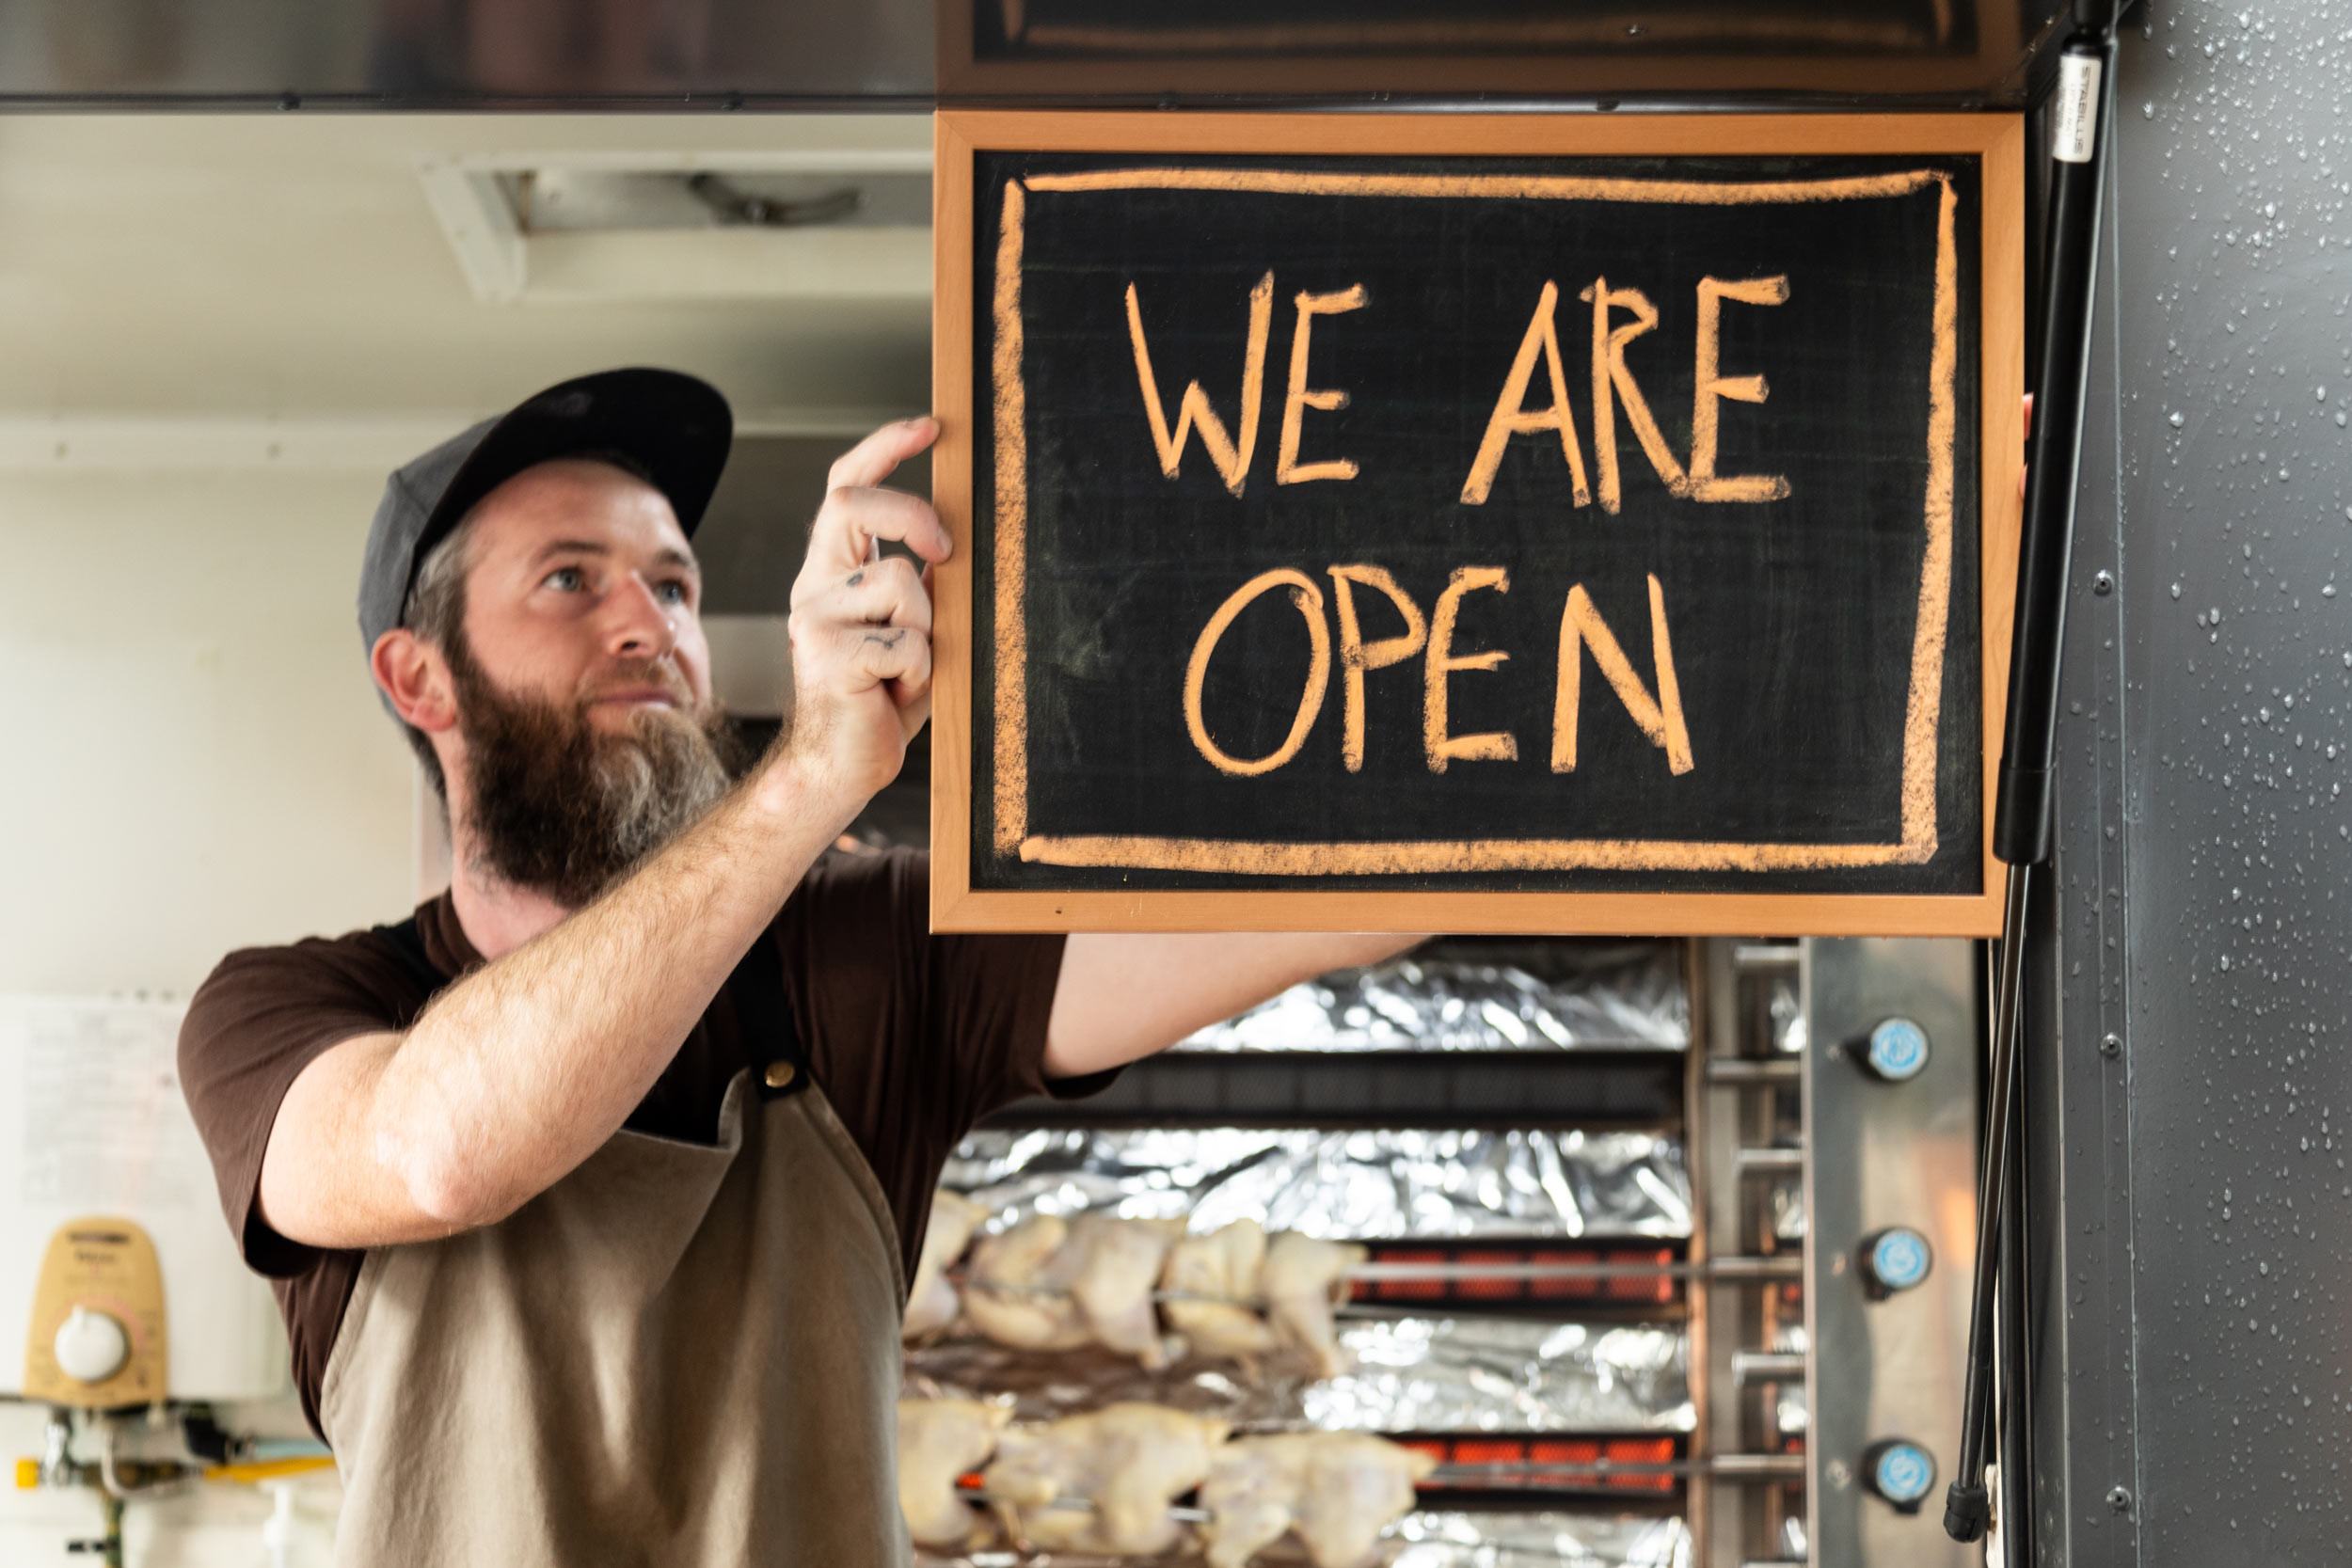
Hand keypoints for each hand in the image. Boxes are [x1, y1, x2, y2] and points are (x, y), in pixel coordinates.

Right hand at [784, 418, 952, 803]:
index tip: (931, 426)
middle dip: (911, 513)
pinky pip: (904, 641)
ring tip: (910, 670)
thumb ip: (928, 584)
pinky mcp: (825, 655)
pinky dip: (919, 671)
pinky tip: (895, 695)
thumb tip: (963, 540)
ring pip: (900, 582)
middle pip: (850, 504)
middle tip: (947, 549)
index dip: (885, 448)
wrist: (841, 768)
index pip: (846, 487)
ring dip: (929, 629)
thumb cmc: (883, 698)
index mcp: (833, 571)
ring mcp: (812, 618)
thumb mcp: (916, 629)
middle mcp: (814, 585)